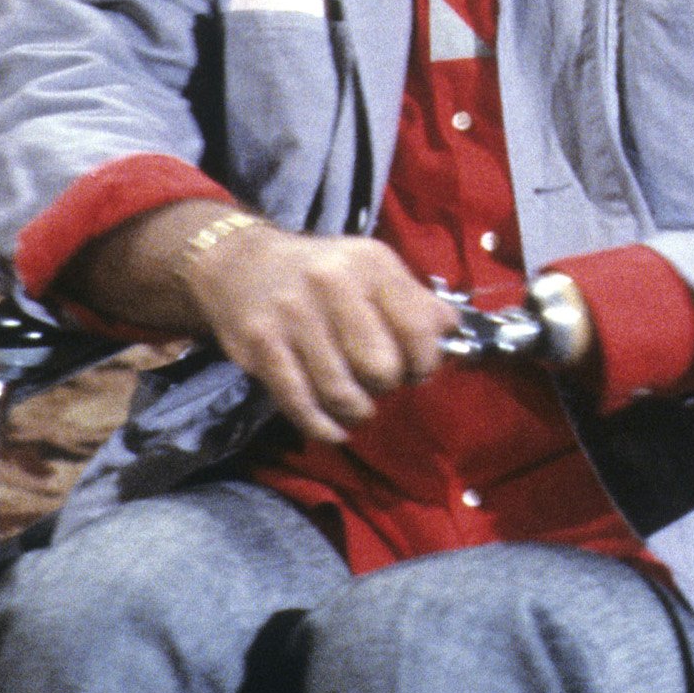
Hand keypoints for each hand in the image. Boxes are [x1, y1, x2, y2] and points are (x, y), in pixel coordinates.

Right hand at [184, 221, 454, 444]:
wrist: (239, 264)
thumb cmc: (320, 274)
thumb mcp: (371, 269)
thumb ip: (416, 302)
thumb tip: (454, 336)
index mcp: (370, 264)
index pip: (420, 330)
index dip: (425, 362)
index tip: (415, 368)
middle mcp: (332, 283)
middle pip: (382, 368)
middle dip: (386, 385)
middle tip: (377, 380)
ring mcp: (293, 315)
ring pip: (342, 393)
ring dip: (356, 410)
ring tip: (356, 403)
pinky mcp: (261, 346)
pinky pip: (302, 404)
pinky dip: (322, 426)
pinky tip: (333, 428)